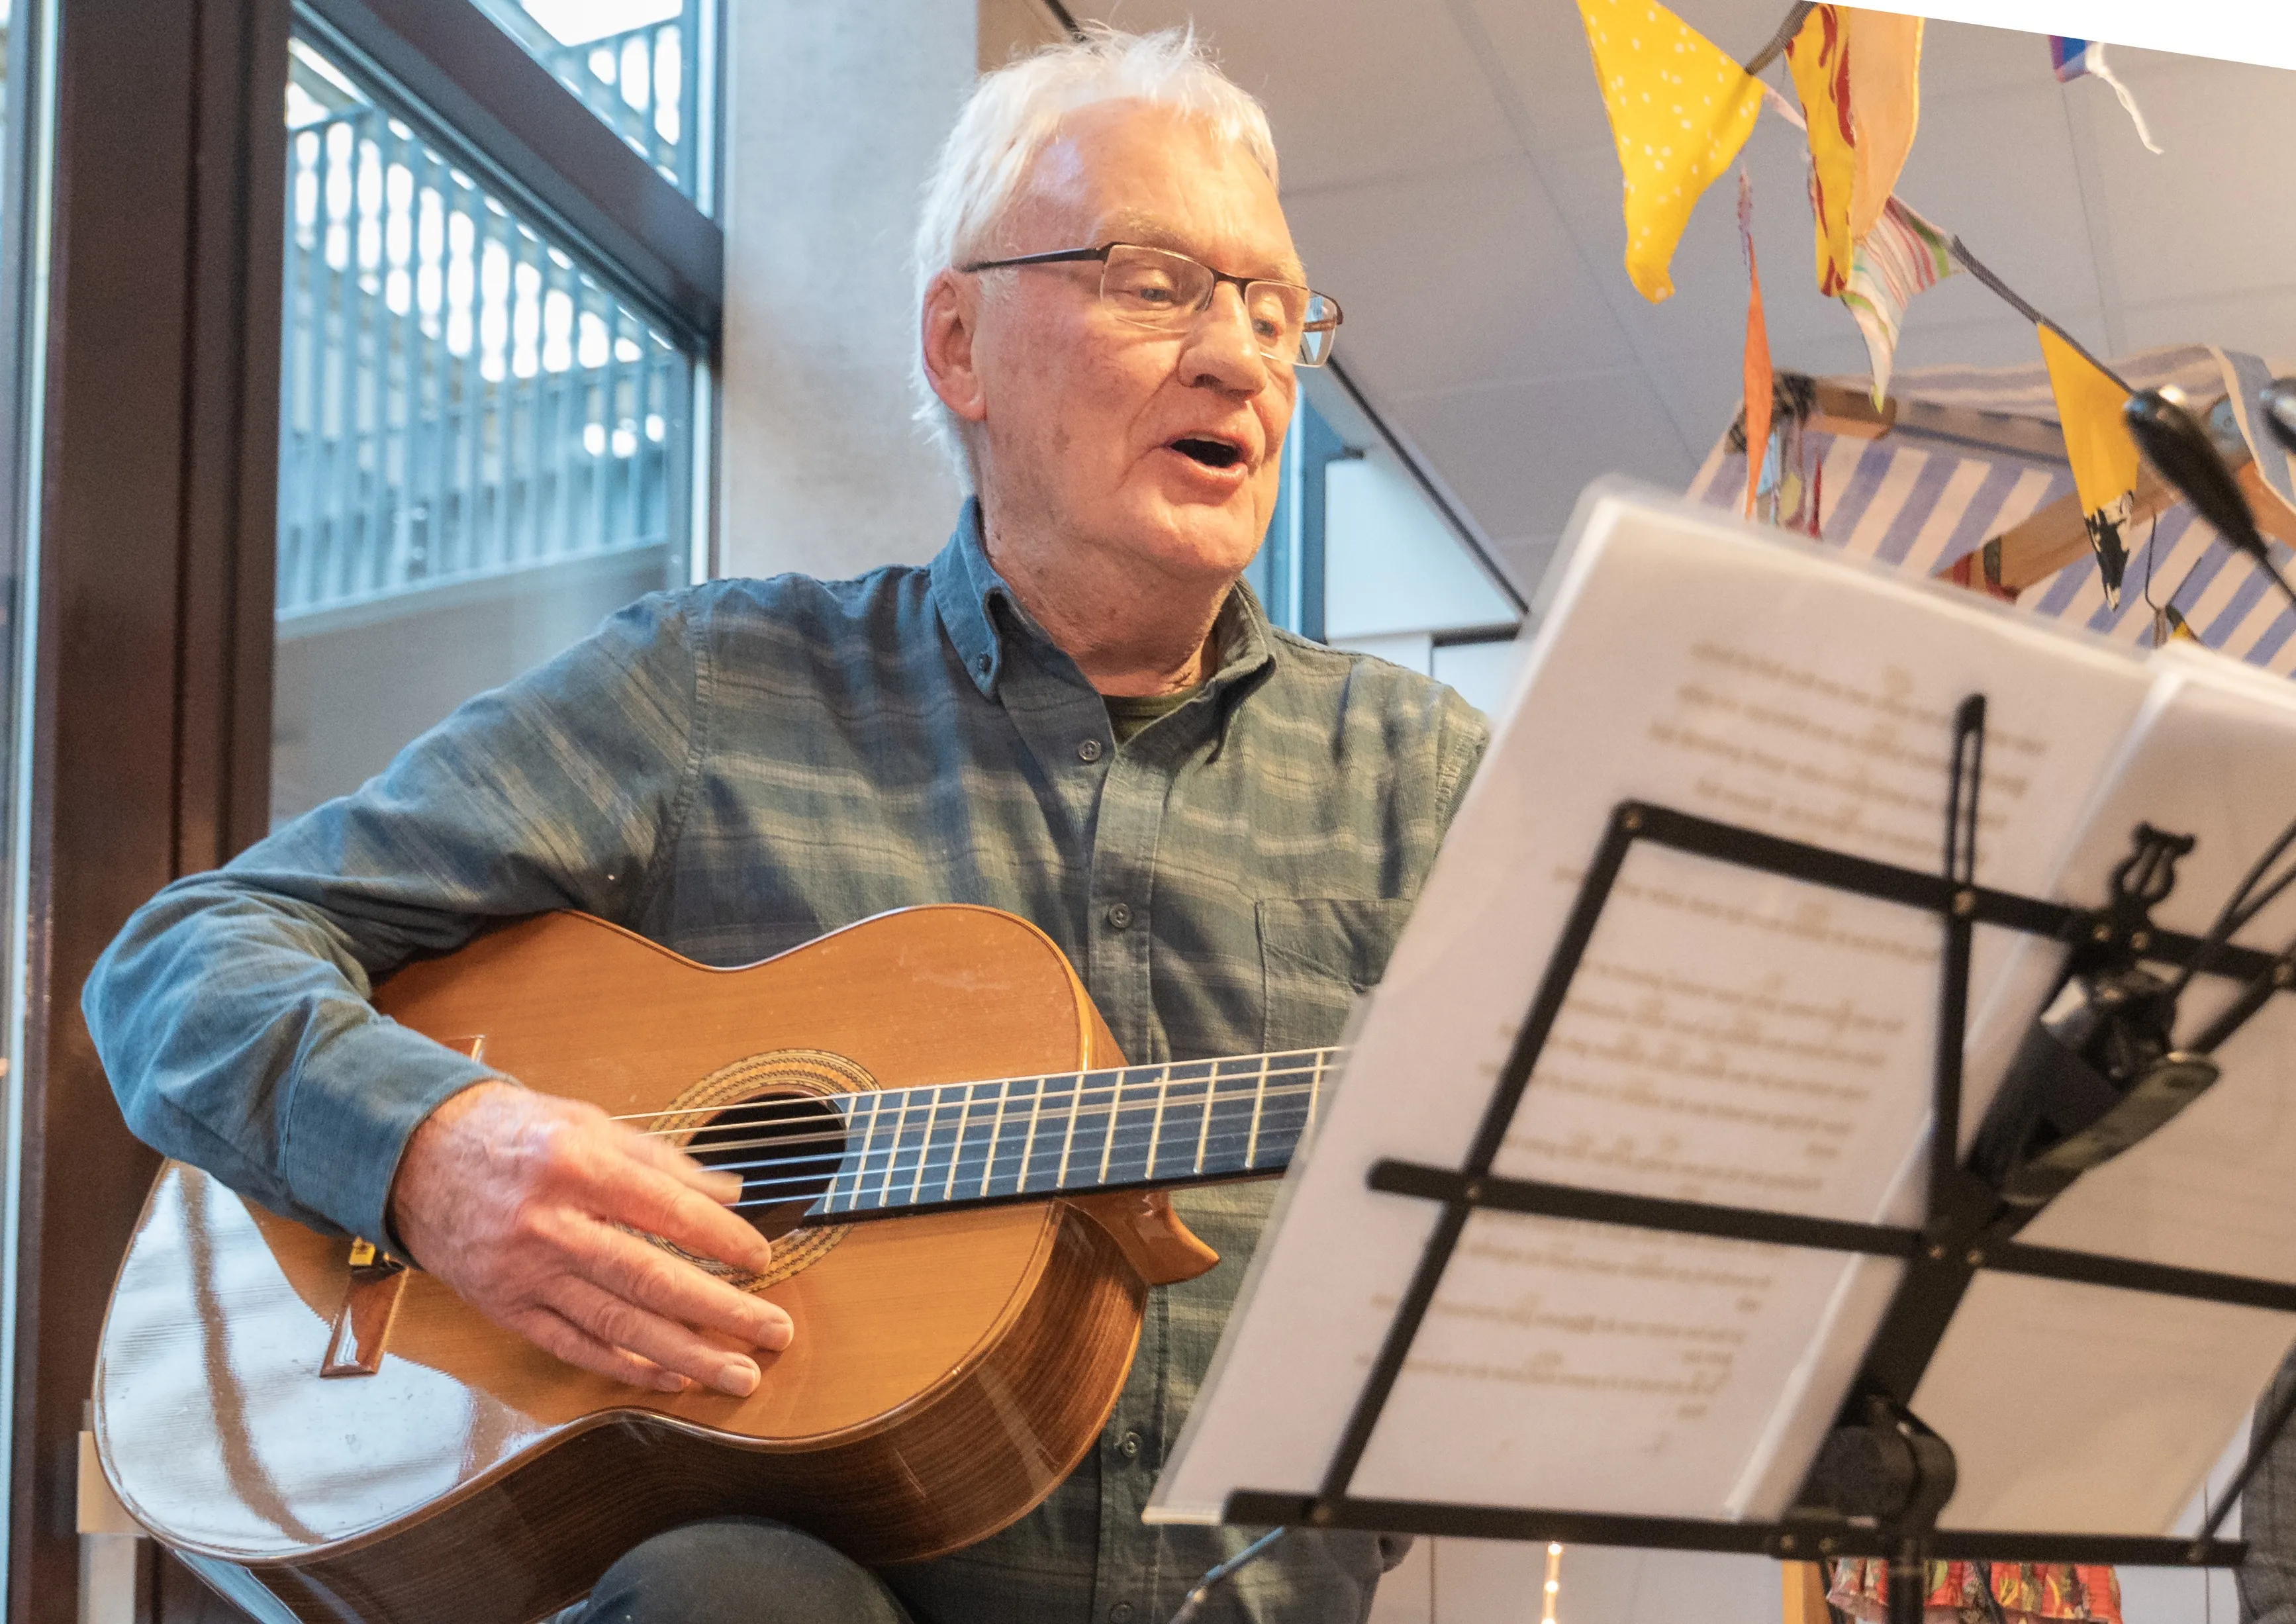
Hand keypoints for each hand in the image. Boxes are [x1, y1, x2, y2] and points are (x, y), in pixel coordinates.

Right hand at [388, 1080, 790, 1395]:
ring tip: (738, 1372)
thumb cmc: (514, 1135)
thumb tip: (728, 1193)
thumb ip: (660, 1160)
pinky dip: (627, 1366)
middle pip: (649, 1278)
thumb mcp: (588, 1123)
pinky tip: (672, 1379)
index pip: (666, 1209)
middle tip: (773, 1331)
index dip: (720, 1239)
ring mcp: (525, 1274)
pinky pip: (574, 1346)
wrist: (416, 1159)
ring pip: (617, 1324)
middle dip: (720, 1311)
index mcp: (575, 1166)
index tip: (762, 1259)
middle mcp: (550, 1224)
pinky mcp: (506, 1308)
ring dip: (686, 1354)